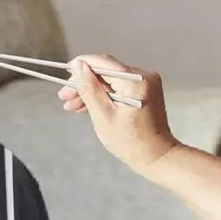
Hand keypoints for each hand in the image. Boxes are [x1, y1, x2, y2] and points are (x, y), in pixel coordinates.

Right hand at [58, 55, 178, 176]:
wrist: (156, 156)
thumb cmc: (129, 141)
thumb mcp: (103, 115)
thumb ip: (89, 88)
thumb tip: (78, 65)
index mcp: (135, 81)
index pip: (103, 63)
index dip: (81, 65)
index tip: (64, 73)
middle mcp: (144, 76)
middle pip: (106, 72)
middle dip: (84, 83)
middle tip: (64, 96)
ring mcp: (146, 83)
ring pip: (111, 81)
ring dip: (91, 91)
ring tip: (71, 105)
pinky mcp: (145, 92)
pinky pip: (119, 88)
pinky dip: (104, 96)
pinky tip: (87, 106)